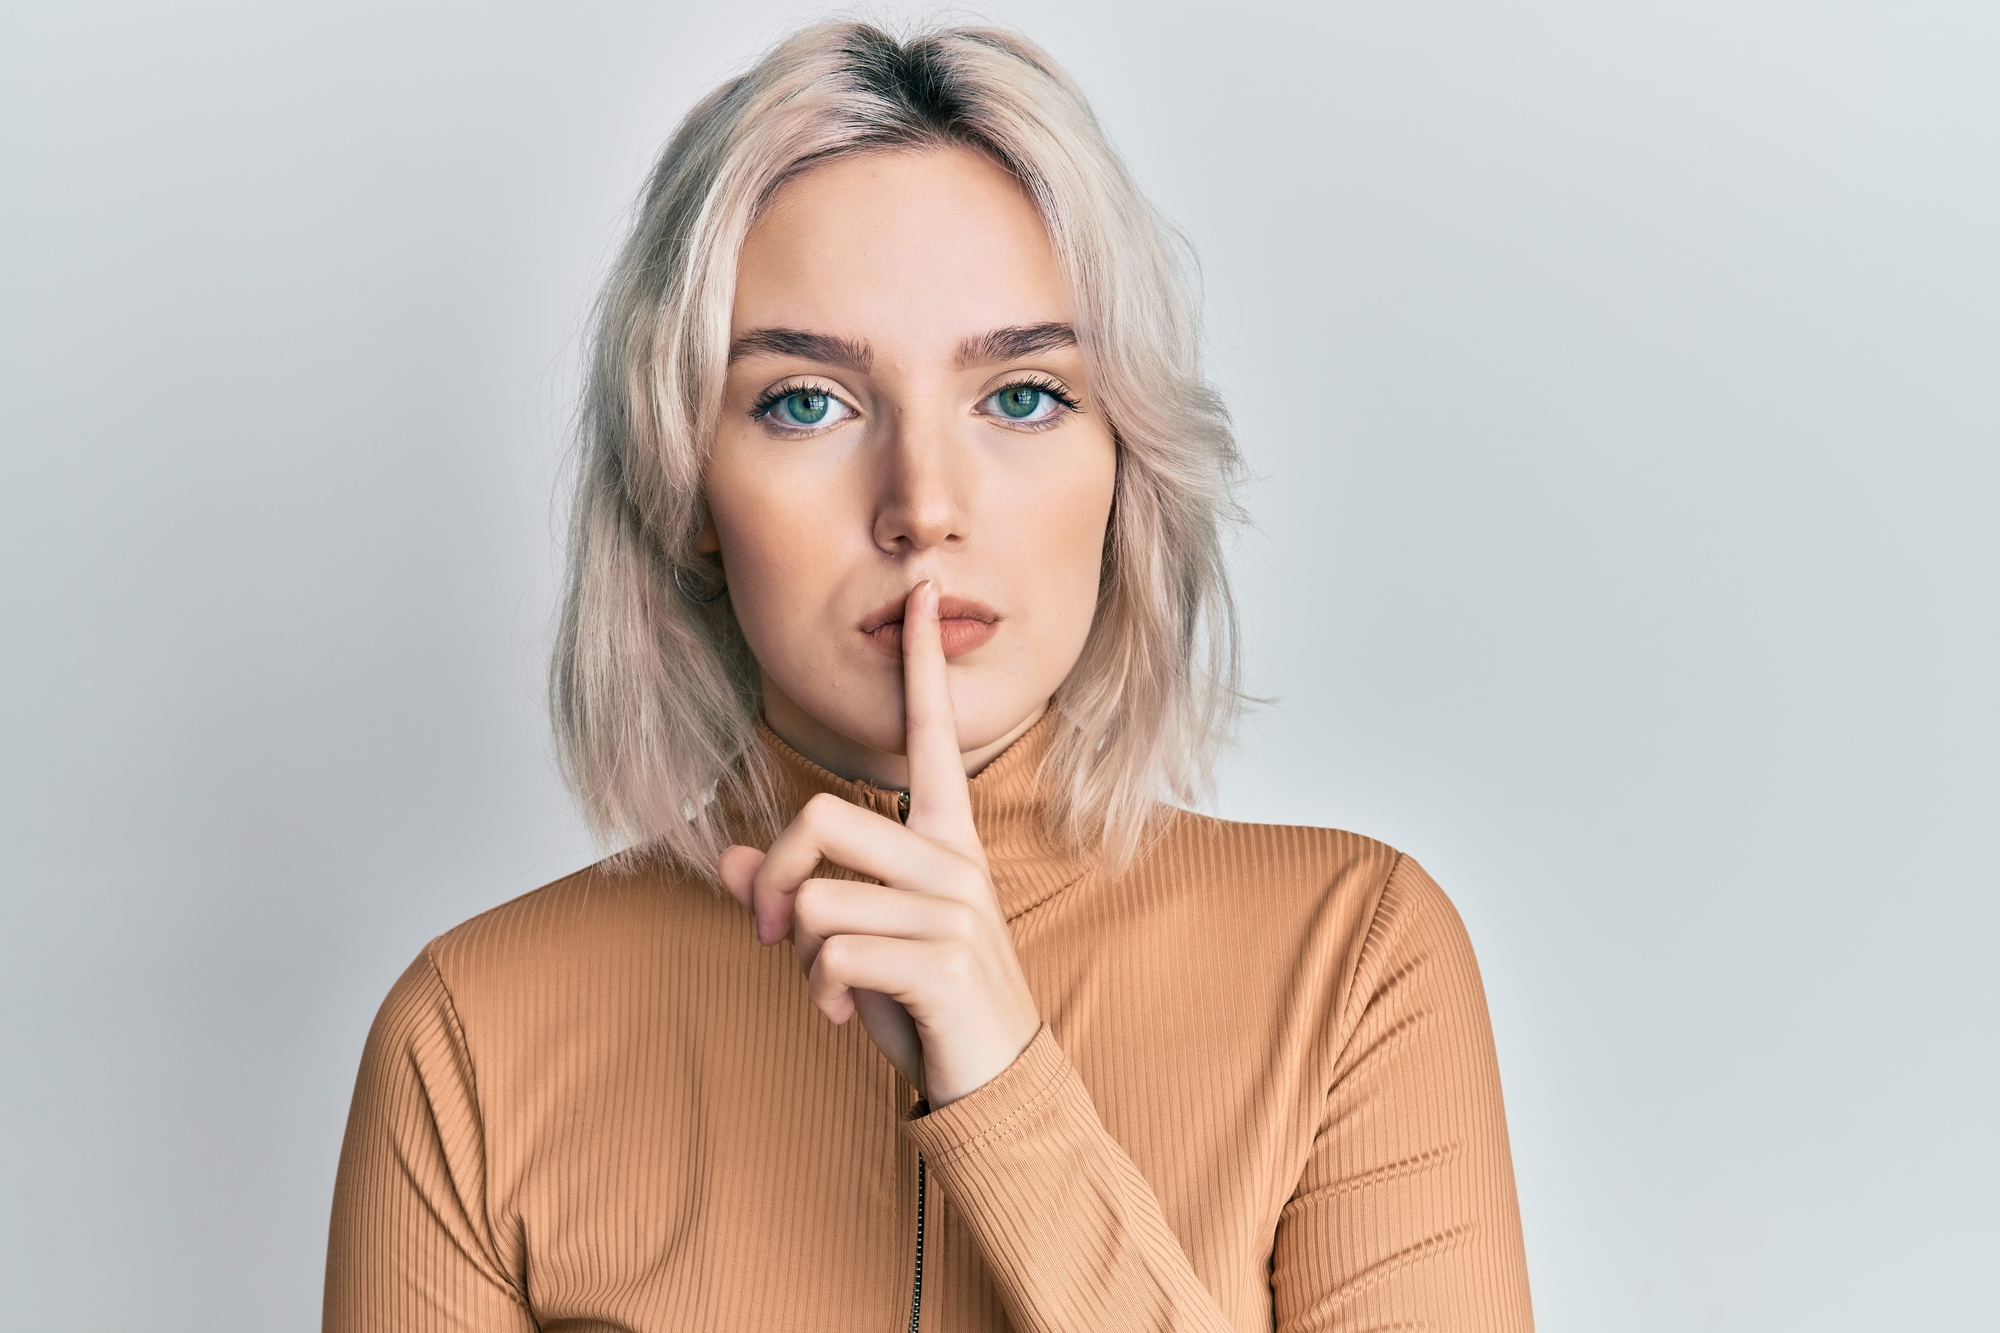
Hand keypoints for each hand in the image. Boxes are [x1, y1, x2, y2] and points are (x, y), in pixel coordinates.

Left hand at [719, 581, 1041, 1106]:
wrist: (990, 1077)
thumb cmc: (924, 1000)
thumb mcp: (858, 940)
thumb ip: (800, 893)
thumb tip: (733, 857)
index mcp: (945, 839)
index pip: (933, 735)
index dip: (923, 666)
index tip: (924, 594)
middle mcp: (954, 861)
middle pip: (822, 815)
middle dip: (774, 878)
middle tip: (768, 930)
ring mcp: (953, 910)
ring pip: (817, 897)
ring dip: (797, 952)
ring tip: (829, 983)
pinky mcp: (942, 961)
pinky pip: (835, 951)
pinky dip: (818, 990)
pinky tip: (842, 1011)